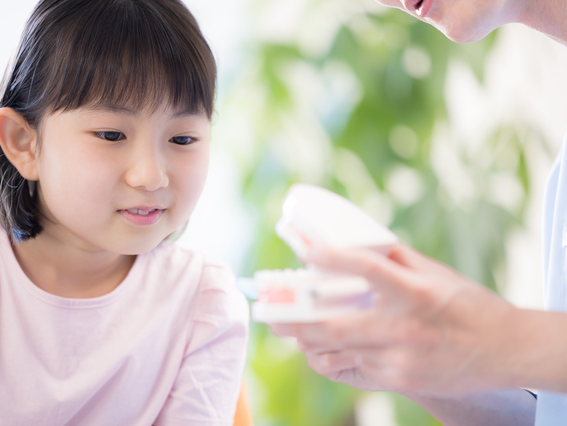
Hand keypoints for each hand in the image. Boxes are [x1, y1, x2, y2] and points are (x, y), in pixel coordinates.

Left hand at [269, 244, 518, 394]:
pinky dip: (328, 355)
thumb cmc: (467, 304)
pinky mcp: (397, 380)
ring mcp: (399, 360)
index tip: (304, 250)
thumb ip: (390, 259)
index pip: (366, 269)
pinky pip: (349, 368)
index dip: (330, 257)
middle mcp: (405, 328)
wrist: (504, 351)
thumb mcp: (434, 272)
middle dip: (292, 318)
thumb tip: (350, 242)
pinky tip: (317, 345)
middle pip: (334, 324)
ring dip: (304, 338)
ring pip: (335, 351)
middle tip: (268, 310)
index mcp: (416, 292)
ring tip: (284, 326)